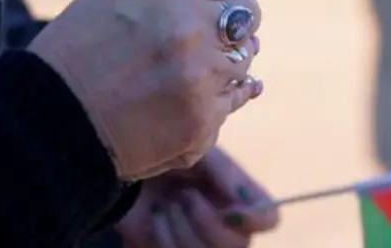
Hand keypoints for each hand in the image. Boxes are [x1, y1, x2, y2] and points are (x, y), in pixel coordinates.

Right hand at [30, 0, 263, 180]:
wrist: (47, 124)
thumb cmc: (80, 48)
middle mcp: (190, 27)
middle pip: (248, 13)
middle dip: (227, 23)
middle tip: (189, 37)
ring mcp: (200, 77)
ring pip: (243, 60)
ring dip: (218, 64)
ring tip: (173, 74)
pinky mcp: (203, 120)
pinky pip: (232, 99)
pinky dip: (210, 101)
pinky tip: (177, 101)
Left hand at [118, 148, 278, 247]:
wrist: (122, 163)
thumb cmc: (166, 152)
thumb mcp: (201, 153)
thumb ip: (227, 175)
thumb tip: (243, 202)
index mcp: (238, 197)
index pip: (268, 218)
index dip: (255, 219)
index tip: (230, 210)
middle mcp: (225, 223)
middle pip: (239, 245)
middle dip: (208, 222)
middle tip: (185, 196)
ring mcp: (200, 241)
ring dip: (185, 229)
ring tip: (167, 205)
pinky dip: (166, 239)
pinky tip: (156, 218)